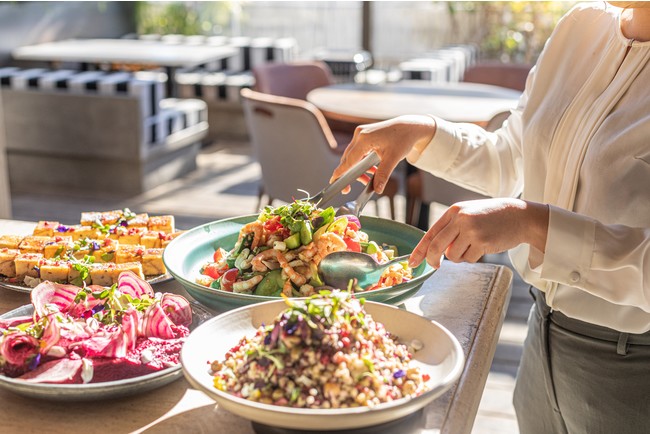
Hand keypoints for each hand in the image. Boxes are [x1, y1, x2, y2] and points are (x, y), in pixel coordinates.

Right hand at [330, 115, 435, 193]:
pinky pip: (358, 152)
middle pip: (348, 159)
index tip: (333, 181)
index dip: (340, 172)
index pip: (349, 160)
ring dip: (358, 169)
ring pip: (353, 156)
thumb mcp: (393, 158)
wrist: (410, 127)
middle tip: (349, 189)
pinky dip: (363, 162)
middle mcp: (360, 134)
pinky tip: (372, 170)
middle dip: (351, 174)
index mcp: (364, 139)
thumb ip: (383, 174)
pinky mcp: (365, 135)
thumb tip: (377, 189)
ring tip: (368, 180)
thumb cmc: (403, 139)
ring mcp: (361, 134)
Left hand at [408, 198, 548, 268]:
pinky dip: (473, 257)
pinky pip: (468, 259)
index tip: (411, 262)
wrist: (519, 216)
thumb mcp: (468, 214)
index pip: (430, 233)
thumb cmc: (492, 216)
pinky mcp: (482, 242)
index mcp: (454, 211)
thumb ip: (451, 228)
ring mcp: (471, 230)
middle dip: (432, 259)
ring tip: (473, 245)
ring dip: (460, 256)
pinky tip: (483, 246)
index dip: (419, 250)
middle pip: (436, 246)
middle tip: (434, 266)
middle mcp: (460, 219)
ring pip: (453, 255)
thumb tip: (435, 250)